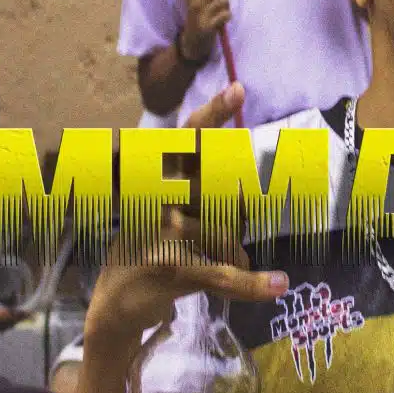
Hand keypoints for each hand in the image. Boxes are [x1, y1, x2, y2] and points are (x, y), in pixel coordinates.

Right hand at [82, 83, 287, 360]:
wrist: (116, 304)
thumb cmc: (153, 250)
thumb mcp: (178, 215)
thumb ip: (209, 196)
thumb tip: (253, 192)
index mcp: (160, 177)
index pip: (189, 139)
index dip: (213, 113)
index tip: (239, 88)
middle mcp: (159, 197)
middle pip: (218, 187)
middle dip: (238, 206)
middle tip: (234, 221)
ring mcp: (162, 232)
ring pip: (229, 234)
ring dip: (237, 255)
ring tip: (230, 268)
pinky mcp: (171, 269)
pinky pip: (224, 274)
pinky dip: (253, 284)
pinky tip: (277, 284)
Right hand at [176, 0, 230, 60]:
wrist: (193, 42)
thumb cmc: (195, 14)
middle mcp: (195, 3)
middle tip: (218, 2)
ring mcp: (201, 15)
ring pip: (225, 1)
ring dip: (226, 8)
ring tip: (217, 14)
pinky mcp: (207, 27)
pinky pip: (226, 15)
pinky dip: (227, 17)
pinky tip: (220, 22)